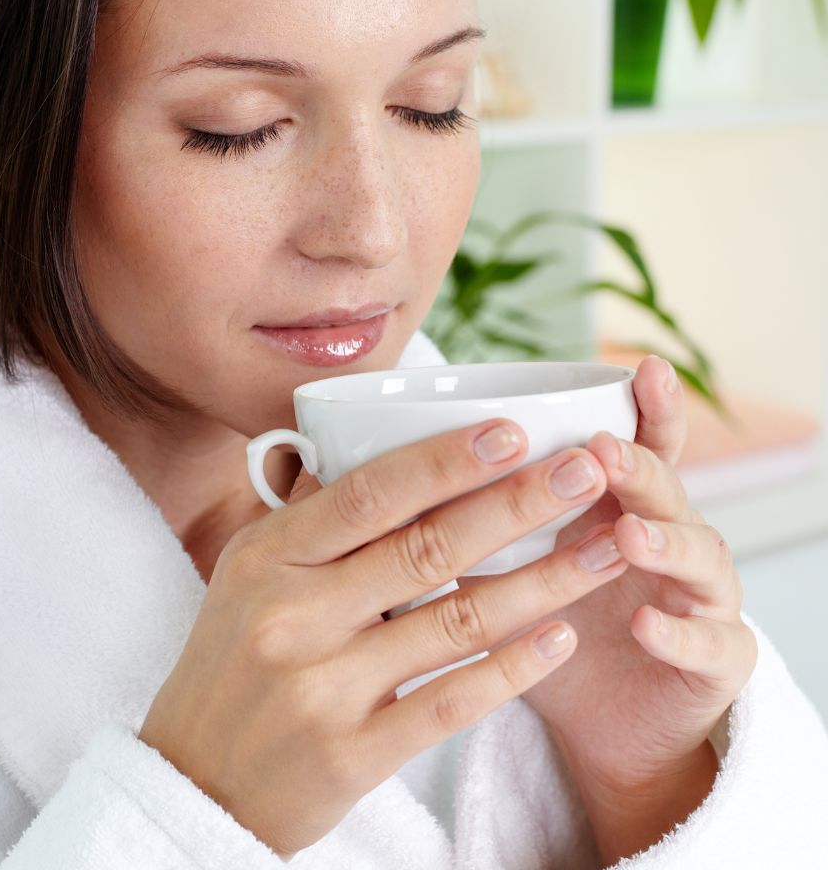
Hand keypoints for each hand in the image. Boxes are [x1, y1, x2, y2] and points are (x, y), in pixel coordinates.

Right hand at [138, 420, 628, 858]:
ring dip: (545, 582)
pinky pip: (451, 701)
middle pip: (427, 547)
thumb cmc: (229, 659)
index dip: (445, 460)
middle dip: (518, 503)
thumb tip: (356, 441)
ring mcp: (324, 687)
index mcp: (267, 556)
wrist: (193, 779)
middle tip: (588, 470)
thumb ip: (308, 516)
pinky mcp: (353, 753)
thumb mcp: (245, 573)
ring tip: (609, 550)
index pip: (368, 494)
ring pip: (456, 621)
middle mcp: (294, 614)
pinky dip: (513, 668)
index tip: (513, 431)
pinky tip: (563, 637)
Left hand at [499, 356, 757, 796]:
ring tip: (627, 535)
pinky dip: (680, 633)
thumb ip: (465, 522)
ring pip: (700, 554)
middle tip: (603, 450)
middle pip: (666, 488)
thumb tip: (376, 485)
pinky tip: (645, 624)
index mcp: (618, 505)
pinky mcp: (716, 660)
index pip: (641, 444)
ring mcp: (699, 596)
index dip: (648, 408)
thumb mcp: (503, 570)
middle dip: (640, 464)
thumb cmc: (547, 627)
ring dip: (664, 541)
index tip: (641, 368)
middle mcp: (667, 538)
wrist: (603, 724)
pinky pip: (710, 643)